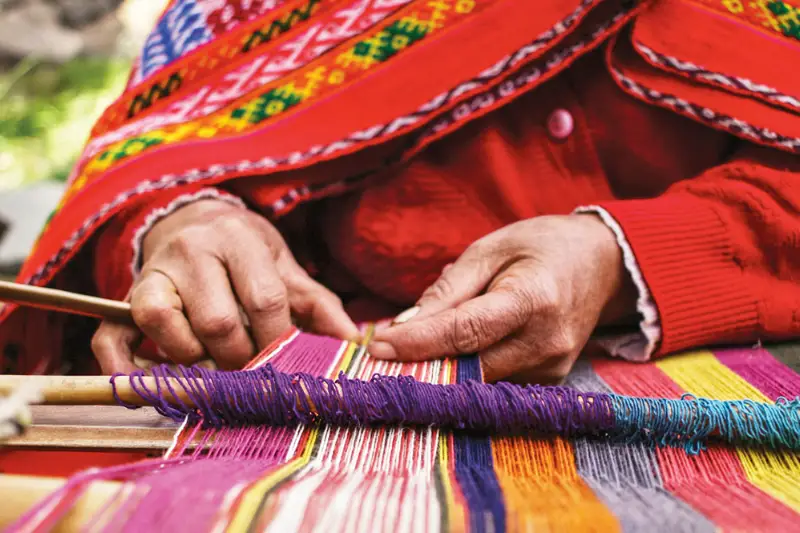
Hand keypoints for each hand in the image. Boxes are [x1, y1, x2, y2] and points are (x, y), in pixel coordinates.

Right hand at [92, 199, 357, 373]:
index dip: (278, 341)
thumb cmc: (247, 251)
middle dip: (240, 358)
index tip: (287, 363)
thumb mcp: (285, 266)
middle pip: (217, 321)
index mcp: (239, 240)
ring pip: (165, 325)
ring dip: (192, 361)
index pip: (264, 299)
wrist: (194, 219)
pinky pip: (112, 335)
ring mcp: (154, 273)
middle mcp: (192, 251)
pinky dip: (124, 367)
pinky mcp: (128, 296)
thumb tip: (354, 344)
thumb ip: (318, 304)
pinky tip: (147, 387)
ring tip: (212, 366)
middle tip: (251, 370)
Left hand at [369, 215, 636, 382]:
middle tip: (379, 355)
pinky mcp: (550, 381)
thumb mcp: (491, 248)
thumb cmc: (541, 247)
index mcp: (533, 299)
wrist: (602, 265)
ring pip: (479, 380)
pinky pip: (495, 382)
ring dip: (441, 368)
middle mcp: (547, 342)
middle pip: (469, 367)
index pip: (465, 332)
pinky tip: (448, 353)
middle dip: (421, 363)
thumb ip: (449, 289)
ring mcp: (552, 368)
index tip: (377, 347)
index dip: (418, 343)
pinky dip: (465, 370)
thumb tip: (404, 325)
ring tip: (412, 348)